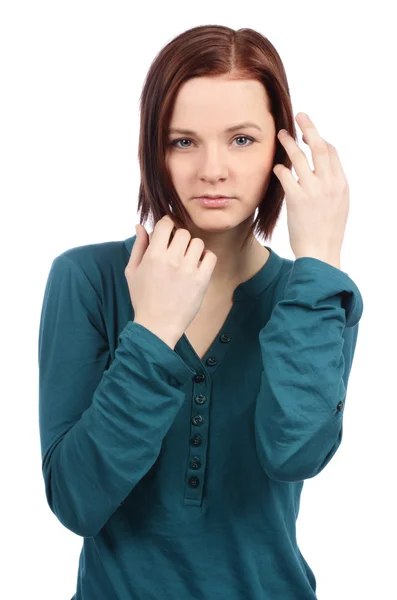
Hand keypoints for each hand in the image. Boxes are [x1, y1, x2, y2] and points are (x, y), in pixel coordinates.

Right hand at [125, 216, 217, 344]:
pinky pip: (210, 257)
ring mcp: (188, 270)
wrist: (157, 326)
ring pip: (198, 243)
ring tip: (187, 260)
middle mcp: (172, 259)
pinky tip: (198, 266)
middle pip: (183, 232)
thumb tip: (140, 226)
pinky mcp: (201, 280)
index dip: (167, 225)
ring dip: (193, 248)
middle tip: (177, 251)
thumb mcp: (132, 271)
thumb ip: (138, 246)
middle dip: (179, 239)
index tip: (168, 233)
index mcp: (153, 255)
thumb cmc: (143, 299)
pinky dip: (206, 258)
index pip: (166, 224)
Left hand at [273, 112, 348, 268]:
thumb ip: (331, 188)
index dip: (320, 140)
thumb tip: (322, 174)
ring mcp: (314, 190)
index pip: (332, 153)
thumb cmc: (327, 233)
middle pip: (319, 147)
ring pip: (300, 157)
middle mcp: (329, 184)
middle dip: (309, 128)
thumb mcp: (338, 207)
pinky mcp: (297, 199)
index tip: (310, 134)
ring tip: (281, 134)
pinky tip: (275, 166)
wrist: (320, 253)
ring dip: (289, 143)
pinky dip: (280, 168)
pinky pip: (286, 176)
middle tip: (300, 116)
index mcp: (341, 184)